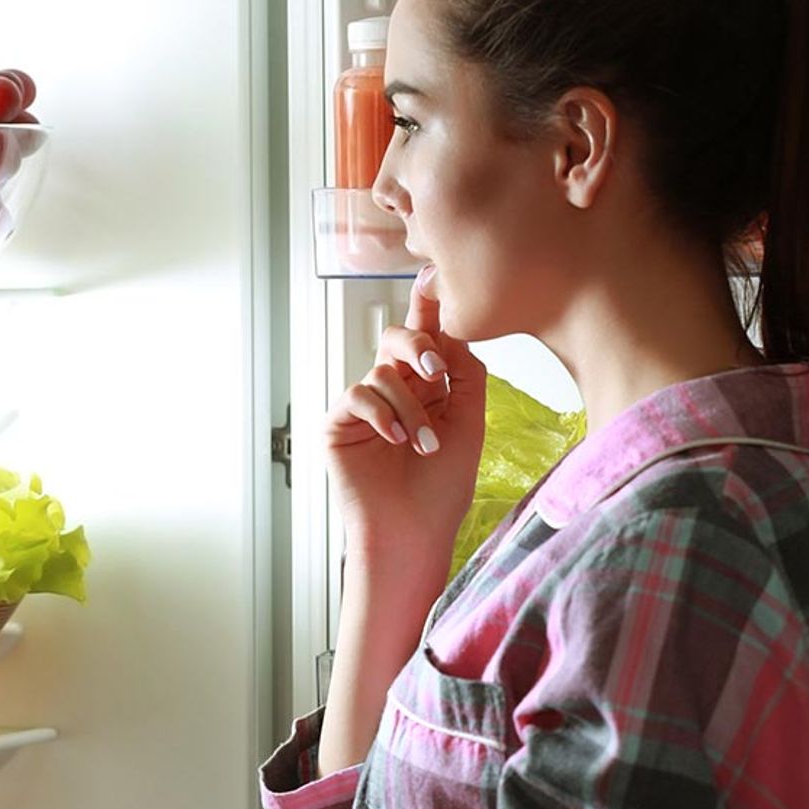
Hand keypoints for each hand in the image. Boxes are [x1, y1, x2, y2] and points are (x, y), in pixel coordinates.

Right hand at [324, 265, 487, 575]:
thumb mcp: (468, 425)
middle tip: (435, 369)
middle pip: (397, 338)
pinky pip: (359, 396)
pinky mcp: (340, 424)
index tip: (433, 274)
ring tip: (425, 445)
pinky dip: (382, 414)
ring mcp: (366, 407)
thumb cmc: (443, 489)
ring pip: (384, 373)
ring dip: (410, 409)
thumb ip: (465, 375)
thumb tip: (453, 332)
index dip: (429, 306)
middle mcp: (395, 390)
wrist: (414, 534)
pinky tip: (397, 440)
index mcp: (427, 388)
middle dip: (417, 345)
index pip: (427, 338)